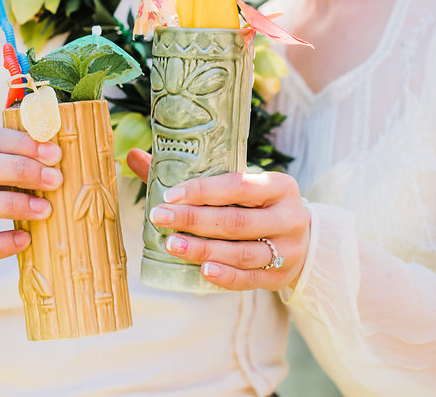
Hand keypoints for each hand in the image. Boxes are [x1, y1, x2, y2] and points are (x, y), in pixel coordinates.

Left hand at [128, 150, 309, 291]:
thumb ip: (191, 175)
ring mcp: (287, 250)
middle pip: (236, 221)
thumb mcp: (239, 187)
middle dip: (194, 220)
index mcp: (279, 186)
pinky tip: (202, 269)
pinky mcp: (279, 276)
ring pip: (241, 252)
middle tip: (159, 217)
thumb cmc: (257, 206)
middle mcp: (288, 217)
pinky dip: (225, 275)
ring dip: (203, 249)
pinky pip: (249, 279)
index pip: (238, 186)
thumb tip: (133, 156)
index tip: (169, 194)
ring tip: (171, 244)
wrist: (302, 239)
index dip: (203, 190)